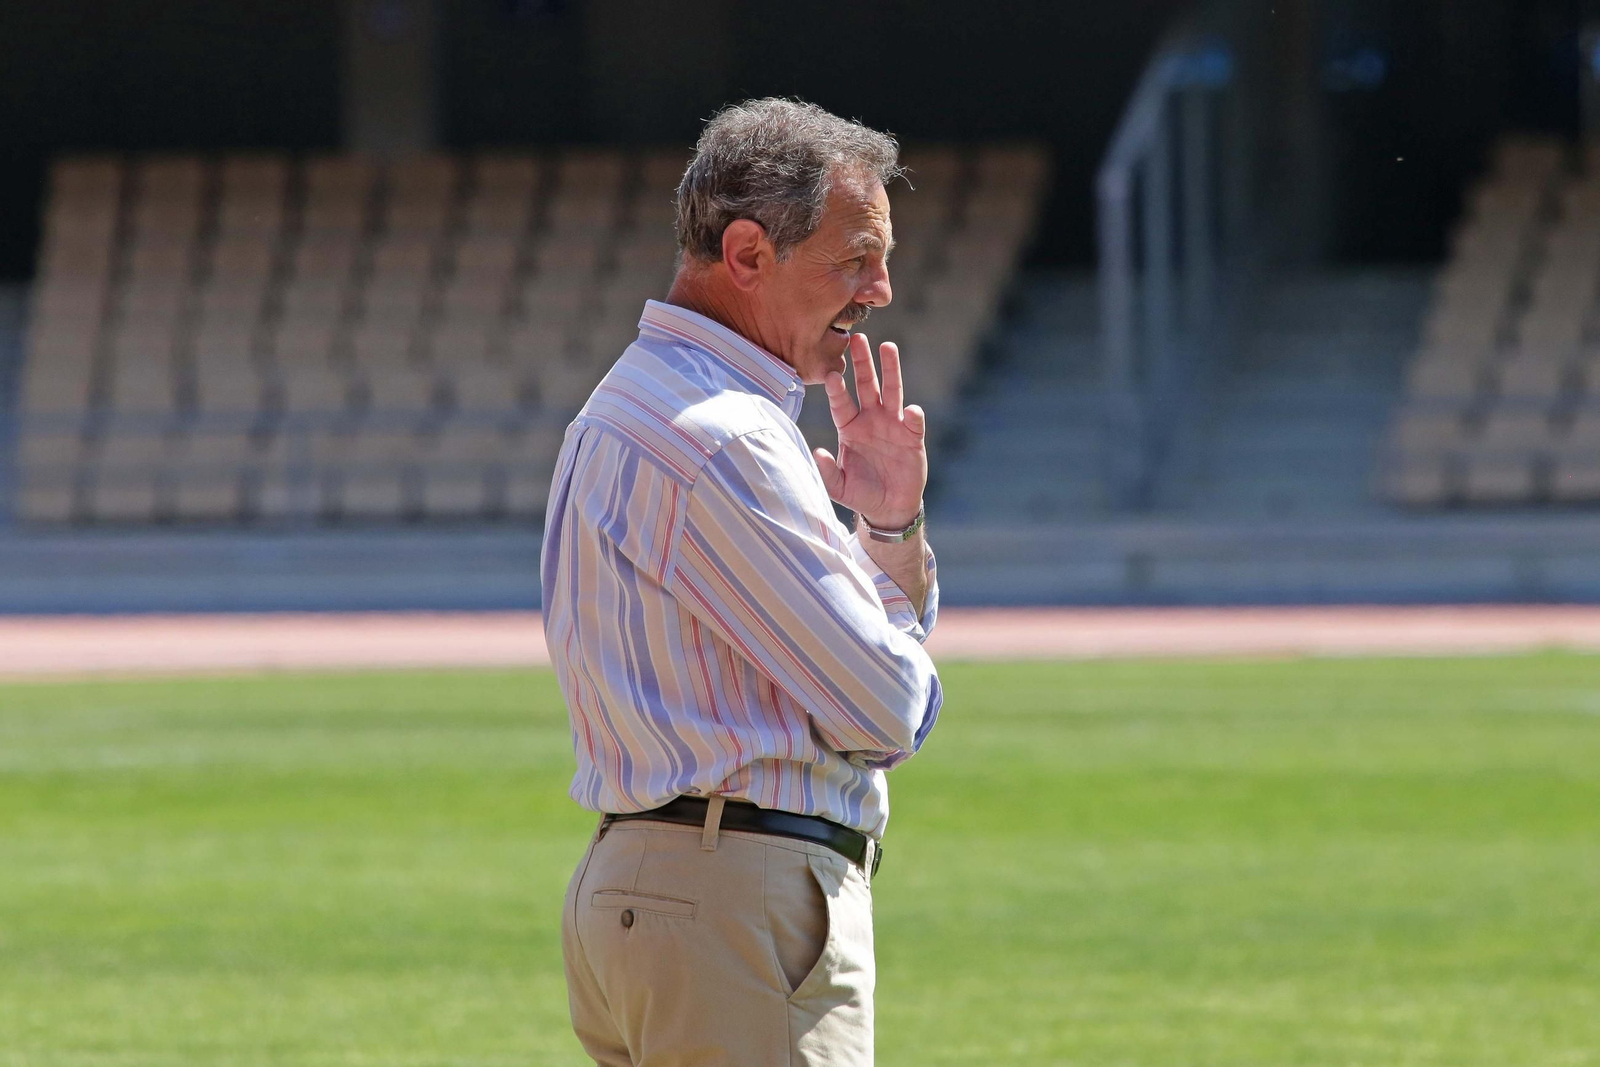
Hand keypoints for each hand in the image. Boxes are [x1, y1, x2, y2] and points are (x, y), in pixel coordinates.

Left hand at [813, 332, 926, 528]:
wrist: (889, 507)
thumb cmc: (861, 493)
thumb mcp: (839, 487)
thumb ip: (826, 472)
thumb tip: (816, 452)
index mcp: (850, 426)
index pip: (841, 403)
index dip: (836, 389)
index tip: (831, 375)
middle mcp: (871, 419)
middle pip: (866, 385)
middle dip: (862, 362)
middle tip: (857, 337)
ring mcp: (893, 424)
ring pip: (891, 391)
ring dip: (891, 369)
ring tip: (888, 347)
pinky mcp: (912, 436)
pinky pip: (913, 422)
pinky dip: (913, 415)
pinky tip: (911, 411)